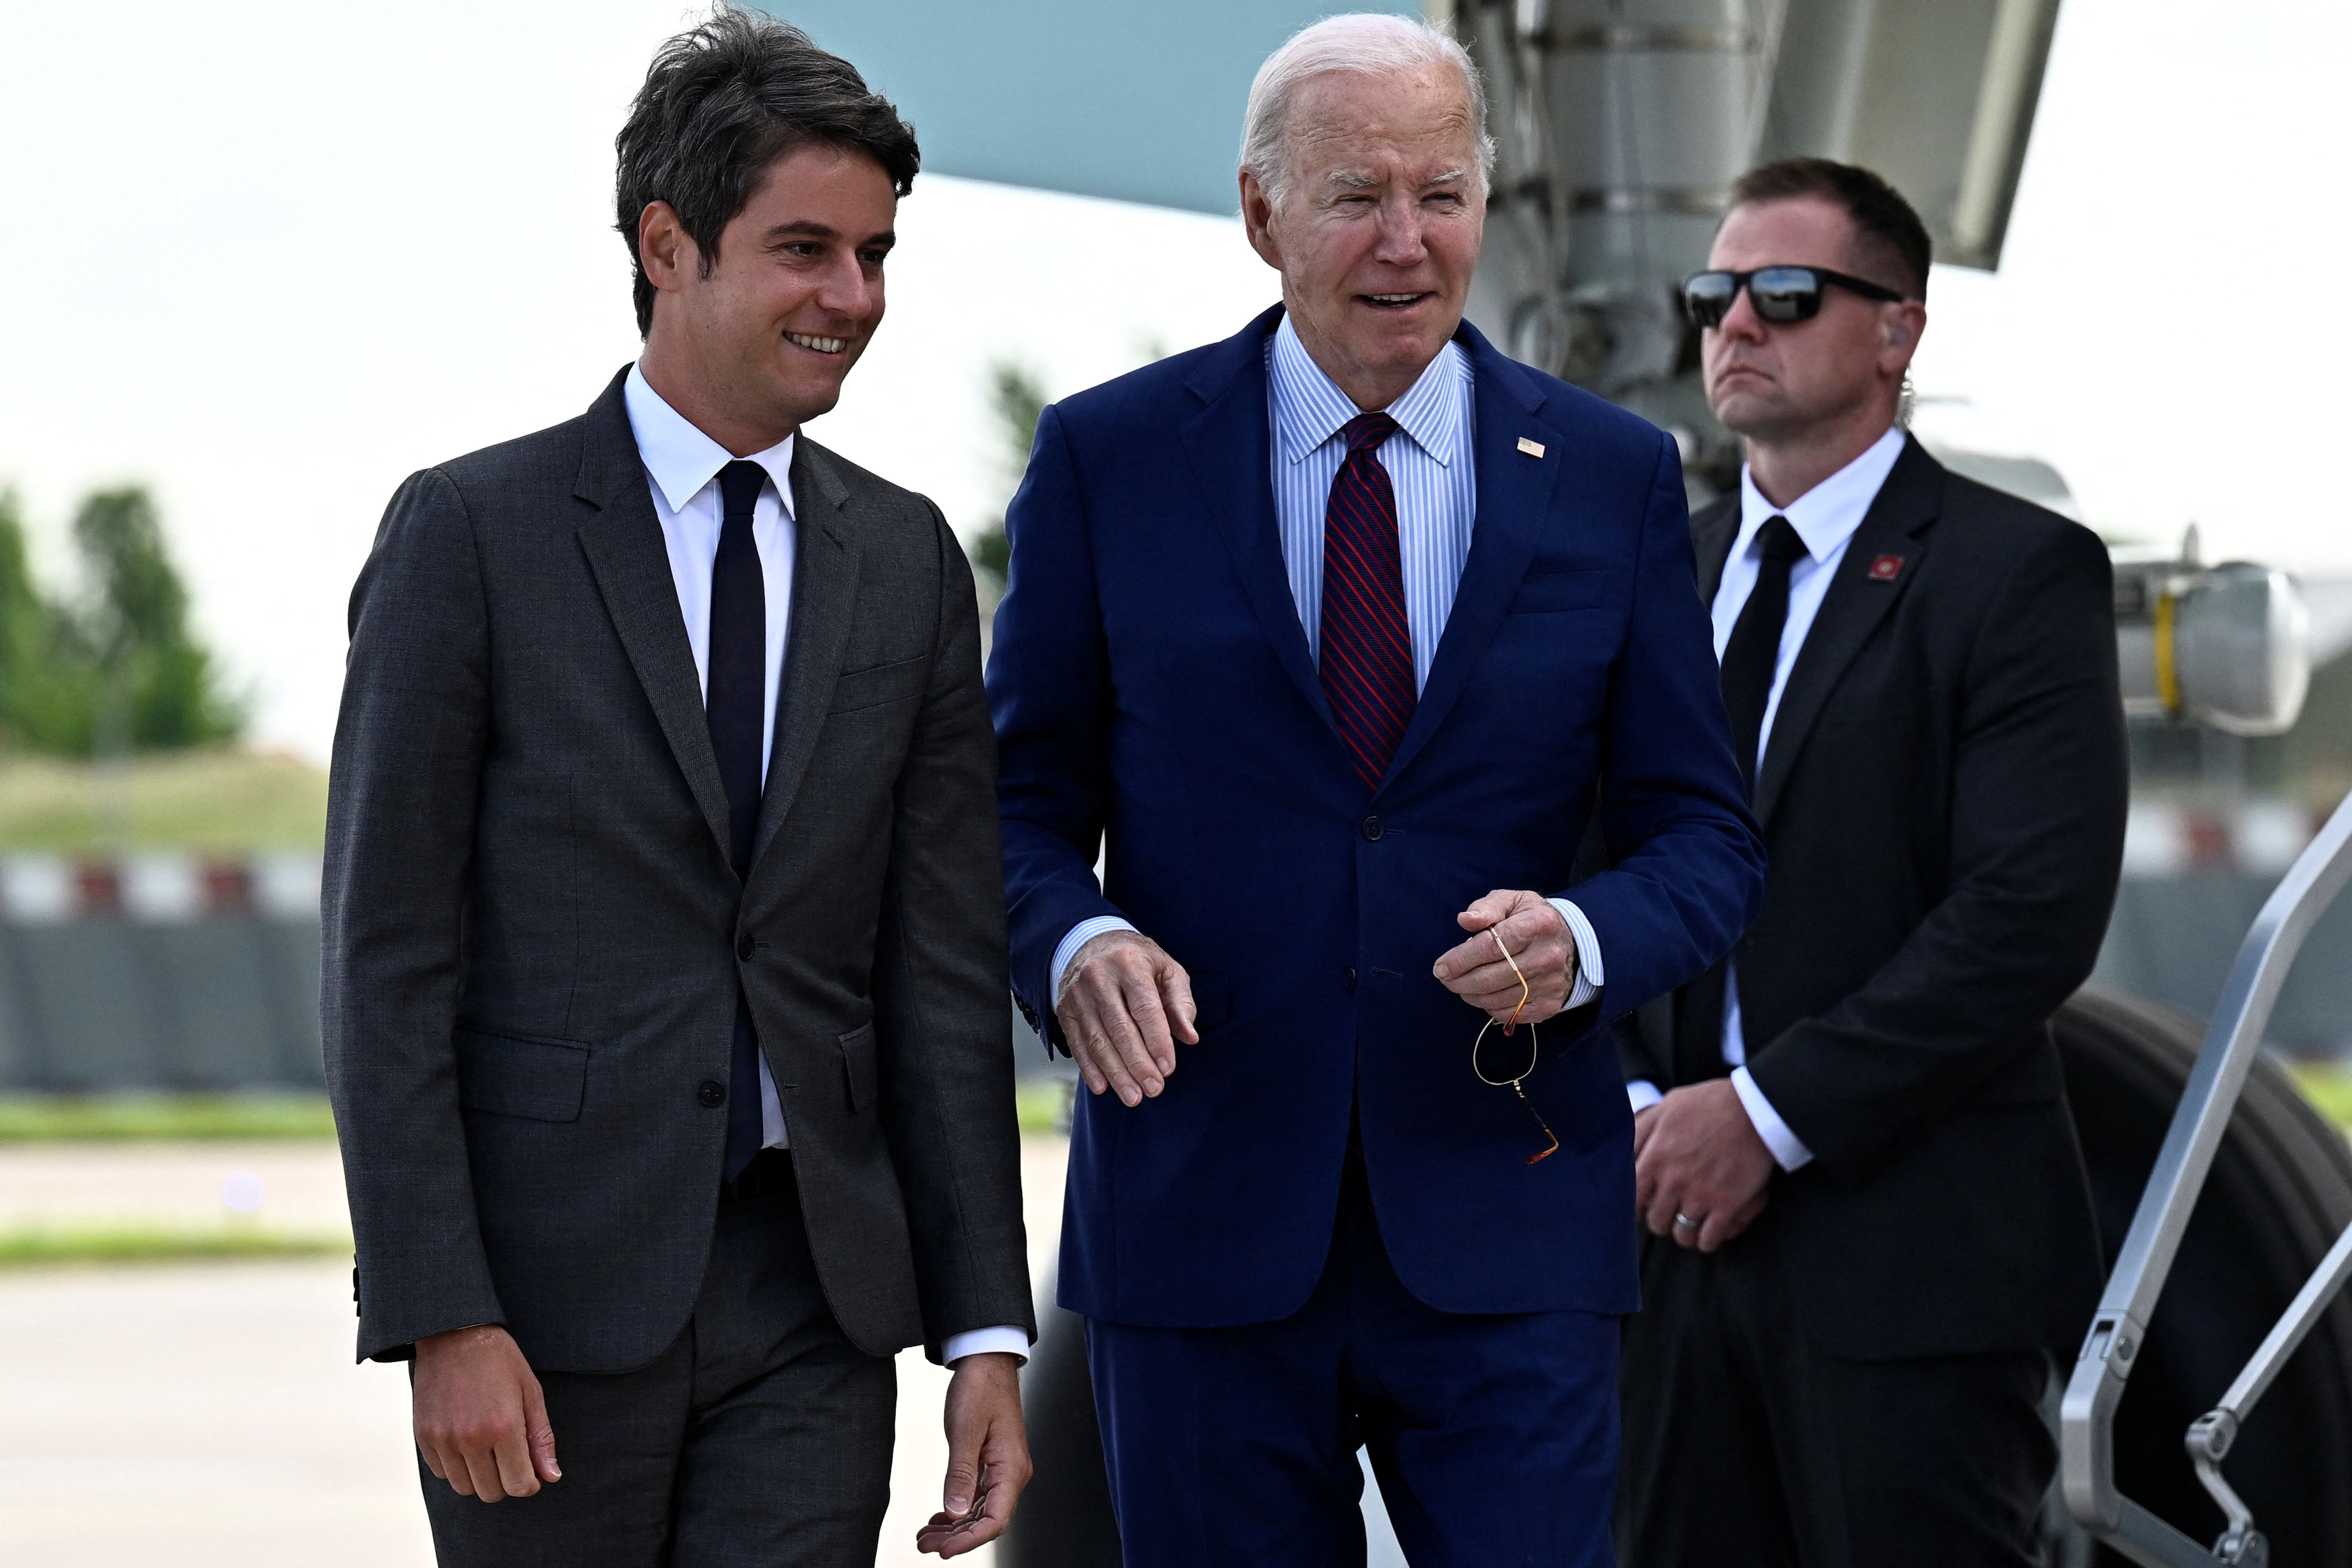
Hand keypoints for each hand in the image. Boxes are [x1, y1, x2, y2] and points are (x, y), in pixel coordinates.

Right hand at [413, 1323, 558, 1500]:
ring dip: (479, 1476)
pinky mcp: (423, 1437)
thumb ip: (541, 1438)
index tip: (531, 1474)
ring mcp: (443, 1439)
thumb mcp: (530, 1392)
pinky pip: (442, 1472)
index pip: (517, 1484)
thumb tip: (552, 1477)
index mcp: (503, 1427)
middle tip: (510, 1458)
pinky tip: (466, 1441)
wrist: (454, 1335)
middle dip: (506, 1482)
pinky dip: (456, 1466)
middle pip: (490, 1492)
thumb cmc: (500, 1361)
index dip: (529, 1484)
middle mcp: (470, 1438)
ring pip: (464, 1487)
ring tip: (488, 1449)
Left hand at [916, 1352, 1031, 1557]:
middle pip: (987, 1521)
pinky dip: (958, 1511)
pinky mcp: (992, 1464)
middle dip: (956, 1538)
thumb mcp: (965, 1430)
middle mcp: (1011, 1474)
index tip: (944, 1550)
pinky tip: (939, 1518)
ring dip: (954, 1527)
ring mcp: (1003, 1470)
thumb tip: (956, 1513)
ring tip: (925, 1537)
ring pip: (980, 1511)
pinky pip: (977, 1497)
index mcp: (1011, 1468)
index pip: (995, 1519)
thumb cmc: (980, 1388)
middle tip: (924, 1545)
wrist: (986, 1361)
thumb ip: (960, 1474)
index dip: (970, 1540)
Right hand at [1055, 929, 1197, 1106]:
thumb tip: (1190, 1037)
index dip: (1157, 1040)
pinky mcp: (1063, 1009)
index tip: (1168, 1068)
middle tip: (1154, 1089)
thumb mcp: (1167, 971)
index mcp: (1129, 964)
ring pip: (1097, 1040)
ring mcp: (1077, 994)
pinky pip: (1076, 1043)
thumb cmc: (1139, 961)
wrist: (1091, 942)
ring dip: (1116, 1073)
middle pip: (1119, 1028)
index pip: (1144, 1008)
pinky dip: (1089, 1068)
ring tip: (1134, 1097)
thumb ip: (1180, 1003)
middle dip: (1138, 1063)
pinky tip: (1102, 1088)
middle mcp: (1099, 977)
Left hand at [1432, 890, 1576, 1024]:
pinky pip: (1509, 1014)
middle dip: (1459, 981)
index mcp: (1538, 925)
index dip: (1460, 959)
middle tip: (1445, 978)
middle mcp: (1548, 956)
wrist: (1572, 943)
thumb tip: (1465, 920)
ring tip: (1462, 985)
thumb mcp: (1512, 901)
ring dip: (1470, 995)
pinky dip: (1490, 1007)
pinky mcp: (1550, 1005)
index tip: (1440, 967)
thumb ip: (1487, 907)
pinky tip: (1485, 994)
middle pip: (1490, 978)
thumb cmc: (1531, 919)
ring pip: (1496, 999)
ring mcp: (1551, 984)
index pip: (1491, 947)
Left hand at [1633, 1079, 1774, 1252]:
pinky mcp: (1726, 1206)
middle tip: (1670, 1215)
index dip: (1637, 1206)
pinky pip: (1708, 1239)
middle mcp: (1673, 1182)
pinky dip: (1707, 1241)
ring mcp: (1700, 1196)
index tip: (1644, 1206)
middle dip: (1661, 1220)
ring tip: (1689, 1227)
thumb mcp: (1666, 1107)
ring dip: (1684, 1233)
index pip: (1632, 1197)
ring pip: (1681, 1234)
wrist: (1755, 1109)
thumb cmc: (1709, 1104)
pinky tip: (1709, 1234)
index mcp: (1655, 1158)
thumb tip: (1624, 1151)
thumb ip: (1642, 1130)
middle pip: (1656, 1220)